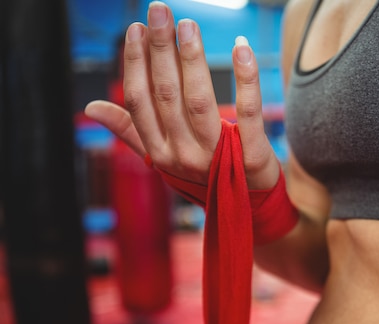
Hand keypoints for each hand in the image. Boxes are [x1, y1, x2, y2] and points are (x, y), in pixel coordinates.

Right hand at [84, 1, 278, 188]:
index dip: (136, 63)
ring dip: (192, 58)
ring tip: (188, 25)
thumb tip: (91, 109)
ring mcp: (217, 157)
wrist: (249, 211)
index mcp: (160, 152)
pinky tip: (241, 46)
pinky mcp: (251, 155)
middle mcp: (183, 155)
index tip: (136, 29)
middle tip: (160, 11)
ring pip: (200, 99)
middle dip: (161, 49)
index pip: (140, 101)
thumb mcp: (164, 159)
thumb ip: (132, 132)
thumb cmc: (203, 177)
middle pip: (167, 94)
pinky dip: (246, 78)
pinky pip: (249, 112)